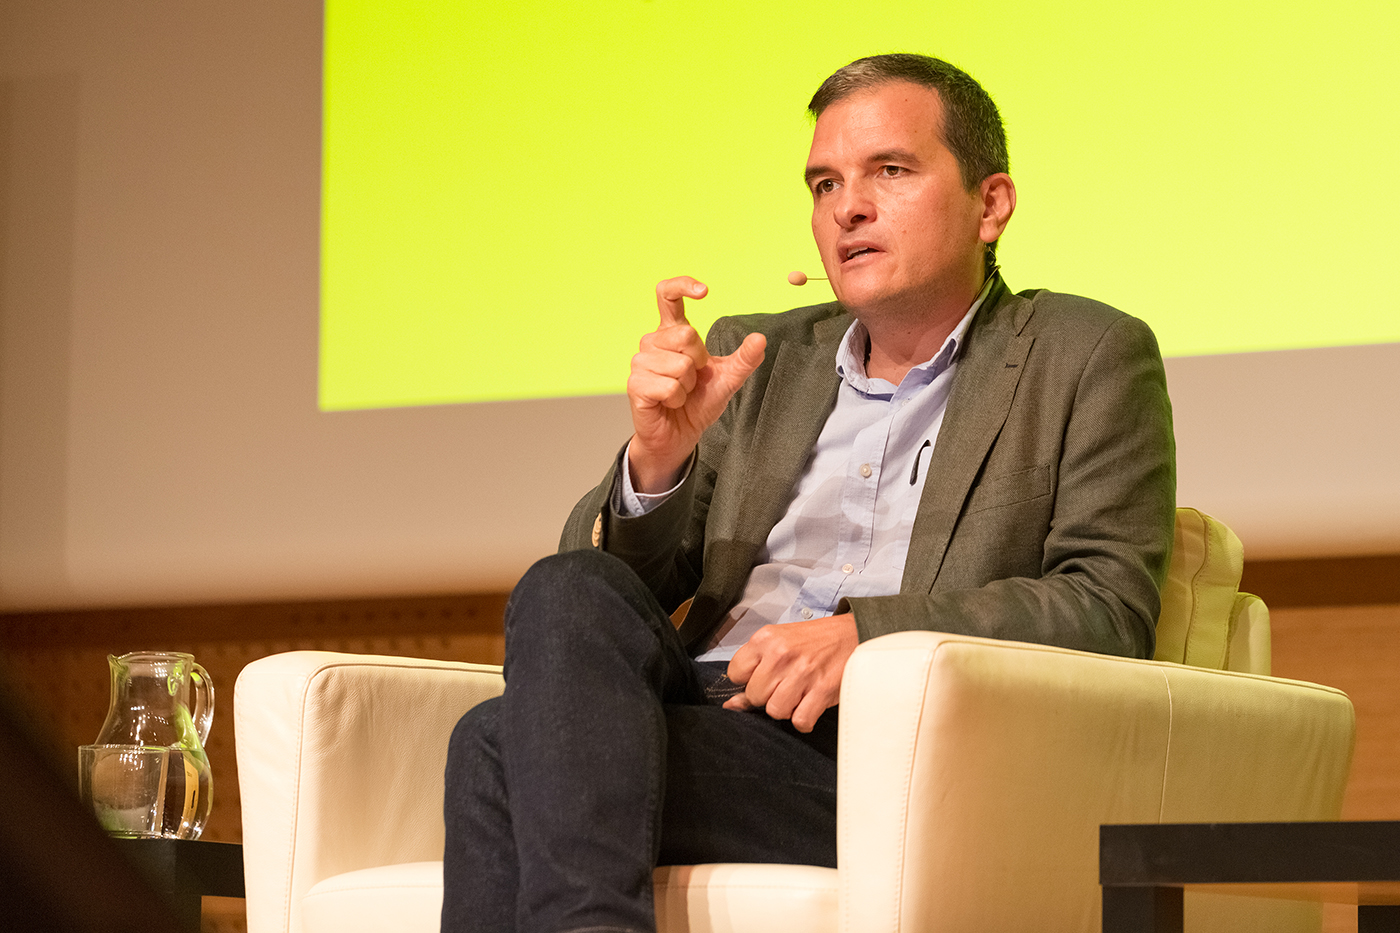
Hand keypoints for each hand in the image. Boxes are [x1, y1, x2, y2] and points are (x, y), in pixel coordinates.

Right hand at [627, 277, 766, 492]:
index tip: (704, 291)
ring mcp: (640, 362)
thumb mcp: (728, 379)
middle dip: (698, 363)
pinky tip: (670, 403)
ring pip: (679, 365)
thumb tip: (760, 339)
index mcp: (671, 333)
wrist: (680, 433)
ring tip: (680, 393)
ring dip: (688, 386)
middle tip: (692, 380)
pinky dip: (677, 399)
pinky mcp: (635, 384)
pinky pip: (668, 386)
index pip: (667, 295)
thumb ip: (744, 359)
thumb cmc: (698, 403)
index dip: (682, 285)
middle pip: (685, 335)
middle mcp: (652, 342)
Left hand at [723, 613, 857, 731]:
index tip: (764, 676)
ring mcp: (802, 673)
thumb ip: (754, 669)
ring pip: (775, 711)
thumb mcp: (779, 643)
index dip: (748, 680)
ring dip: (787, 708)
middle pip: (755, 696)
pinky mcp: (821, 690)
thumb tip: (732, 704)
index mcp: (766, 638)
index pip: (735, 674)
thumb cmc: (814, 640)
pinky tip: (810, 704)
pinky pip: (800, 721)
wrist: (853, 635)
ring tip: (799, 693)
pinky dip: (804, 719)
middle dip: (768, 695)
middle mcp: (781, 654)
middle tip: (786, 684)